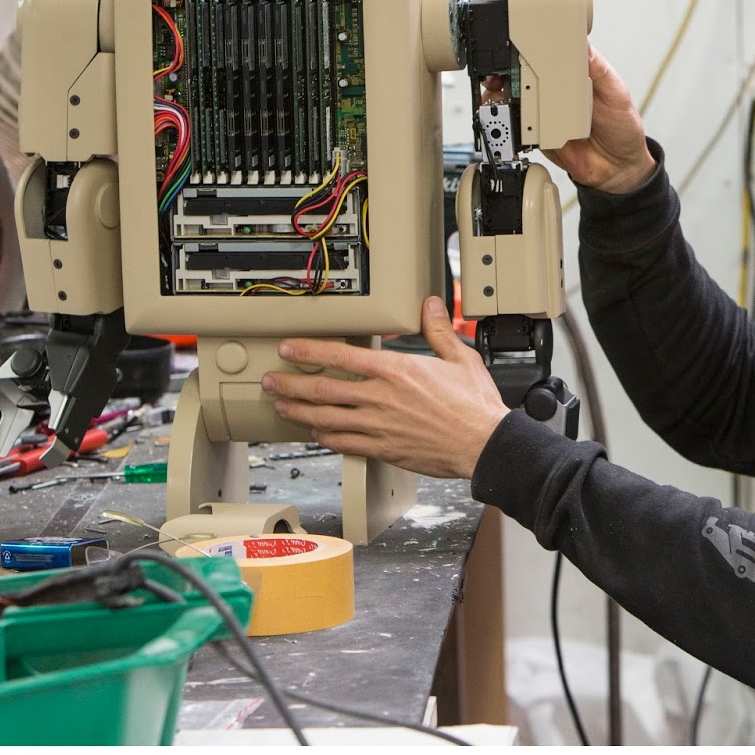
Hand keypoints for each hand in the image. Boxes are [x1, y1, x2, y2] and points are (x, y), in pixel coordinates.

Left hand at [261, 297, 509, 480]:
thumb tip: (430, 305)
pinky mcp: (383, 449)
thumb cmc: (474, 405)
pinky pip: (345, 443)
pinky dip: (325, 437)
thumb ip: (439, 330)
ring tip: (282, 407)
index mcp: (396, 370)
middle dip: (291, 384)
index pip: (341, 356)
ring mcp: (379, 426)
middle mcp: (381, 398)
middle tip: (272, 380)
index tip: (290, 349)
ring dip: (300, 412)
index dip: (309, 351)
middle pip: (324, 389)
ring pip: (327, 418)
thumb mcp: (459, 357)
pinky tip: (315, 433)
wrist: (483, 444)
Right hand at [480, 44, 655, 193]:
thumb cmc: (621, 127)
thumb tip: (585, 47)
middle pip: (527, 74)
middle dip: (510, 67)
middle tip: (505, 67)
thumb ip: (600, 72)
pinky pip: (519, 125)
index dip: (536, 47)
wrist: (617, 168)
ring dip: (504, 92)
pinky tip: (508, 115)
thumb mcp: (617, 94)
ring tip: (500, 88)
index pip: (552, 54)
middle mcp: (557, 91)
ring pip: (517, 98)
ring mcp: (545, 112)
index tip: (524, 41)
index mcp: (575, 75)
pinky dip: (509, 120)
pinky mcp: (538, 134)